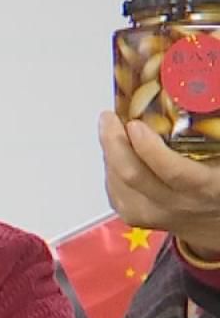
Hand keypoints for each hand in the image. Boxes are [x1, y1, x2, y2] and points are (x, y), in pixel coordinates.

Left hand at [99, 111, 219, 257]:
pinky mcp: (134, 217)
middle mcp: (177, 203)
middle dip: (114, 142)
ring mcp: (152, 214)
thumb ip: (211, 133)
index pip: (173, 171)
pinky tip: (117, 151)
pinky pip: (113, 188)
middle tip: (109, 117)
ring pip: (118, 181)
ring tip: (112, 128)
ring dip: (110, 152)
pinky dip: (111, 166)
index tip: (135, 124)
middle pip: (133, 175)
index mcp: (206, 187)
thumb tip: (200, 97)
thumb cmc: (219, 181)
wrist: (215, 220)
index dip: (150, 148)